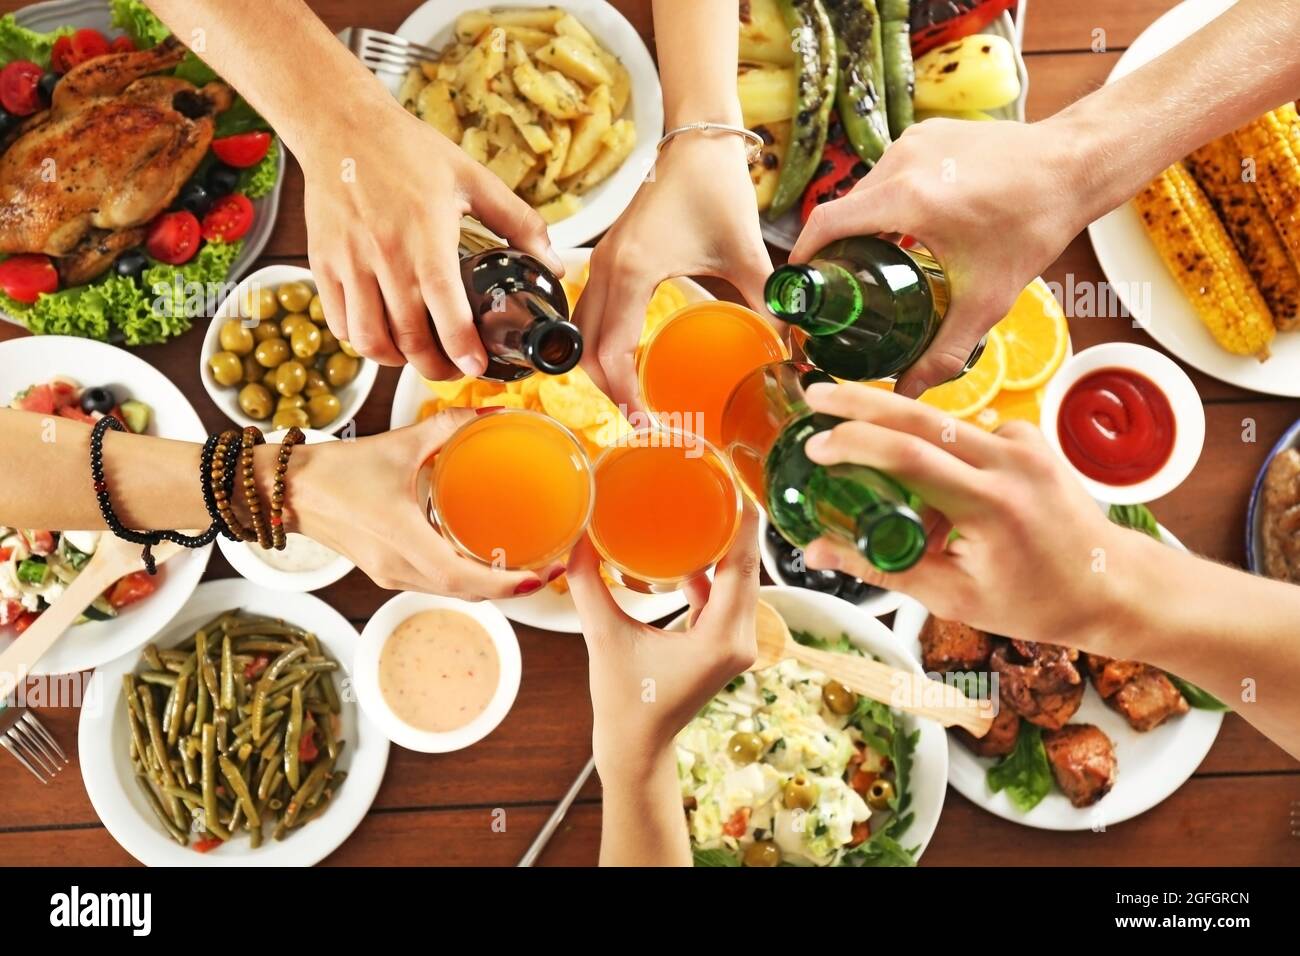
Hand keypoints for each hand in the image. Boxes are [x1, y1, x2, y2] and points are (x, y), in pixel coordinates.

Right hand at [290, 408, 551, 598]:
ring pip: (450, 592)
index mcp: (403, 539)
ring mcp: (390, 574)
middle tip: (546, 568)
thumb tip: (493, 412)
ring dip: (488, 586)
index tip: (540, 575)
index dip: (506, 584)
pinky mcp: (384, 571)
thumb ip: (448, 425)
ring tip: (523, 566)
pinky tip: (482, 559)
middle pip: (465, 592)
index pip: (464, 579)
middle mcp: (398, 567)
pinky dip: (463, 579)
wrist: (286, 490)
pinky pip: (433, 585)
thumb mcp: (399, 443)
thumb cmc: (337, 470)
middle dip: (509, 587)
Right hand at [300, 95, 563, 379]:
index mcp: (426, 237)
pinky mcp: (321, 265)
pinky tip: (382, 333)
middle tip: (454, 369)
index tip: (477, 367)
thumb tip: (553, 261)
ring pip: (368, 339)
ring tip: (417, 355)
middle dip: (435, 367)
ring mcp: (348, 263)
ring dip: (396, 360)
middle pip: (407, 338)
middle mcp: (384, 256)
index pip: (445, 310)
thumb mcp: (472, 179)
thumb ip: (518, 222)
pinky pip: (338, 323)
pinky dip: (361, 341)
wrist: (340, 124)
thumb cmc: (407, 150)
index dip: (462, 348)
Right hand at [568, 504, 760, 774]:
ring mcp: (738, 644)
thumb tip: (577, 536)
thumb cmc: (624, 701)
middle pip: (748, 569)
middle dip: (737, 526)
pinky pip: (729, 597)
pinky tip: (692, 553)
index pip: (743, 566)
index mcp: (722, 637)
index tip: (736, 484)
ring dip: (728, 548)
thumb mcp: (604, 637)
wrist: (637, 747)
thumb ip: (589, 584)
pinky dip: (716, 573)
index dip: (743, 522)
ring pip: (742, 582)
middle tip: (718, 482)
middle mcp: (741, 639)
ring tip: (709, 508)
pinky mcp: (726, 645)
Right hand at [572, 135, 773, 410]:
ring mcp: (602, 262)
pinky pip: (591, 312)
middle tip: (642, 419)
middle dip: (608, 389)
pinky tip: (630, 357)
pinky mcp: (609, 257)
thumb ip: (767, 300)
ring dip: (600, 367)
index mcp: (631, 272)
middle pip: (585, 350)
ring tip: (633, 395)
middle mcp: (606, 269)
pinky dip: (601, 342)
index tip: (646, 421)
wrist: (695, 138)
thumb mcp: (746, 251)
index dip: (623, 394)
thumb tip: (790, 347)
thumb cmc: (715, 187)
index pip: (610, 352)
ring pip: (582, 332)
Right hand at [791, 118, 1088, 396]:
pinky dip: (892, 200)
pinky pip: (892, 171)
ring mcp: (915, 140)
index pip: (824, 224)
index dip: (803, 256)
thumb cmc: (1033, 226)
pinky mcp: (929, 130)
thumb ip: (943, 351)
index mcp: (906, 198)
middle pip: (845, 211)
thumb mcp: (985, 299)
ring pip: (869, 191)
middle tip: (847, 287)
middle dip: (841, 249)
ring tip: (881, 262)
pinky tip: (914, 227)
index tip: (800, 284)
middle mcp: (902, 162)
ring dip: (868, 224)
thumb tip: (908, 392)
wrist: (1074, 166)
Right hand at [797, 381, 1132, 646]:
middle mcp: (1011, 460)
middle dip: (859, 402)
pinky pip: (962, 434)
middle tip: (814, 396)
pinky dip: (938, 456)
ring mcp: (1023, 442)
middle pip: (919, 417)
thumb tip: (816, 551)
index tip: (814, 447)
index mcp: (991, 503)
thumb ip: (880, 567)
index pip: (910, 456)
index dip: (856, 444)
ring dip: (898, 443)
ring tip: (897, 498)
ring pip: (938, 425)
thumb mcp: (951, 596)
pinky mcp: (1027, 436)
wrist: (1111, 583)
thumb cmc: (1035, 600)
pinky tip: (942, 496)